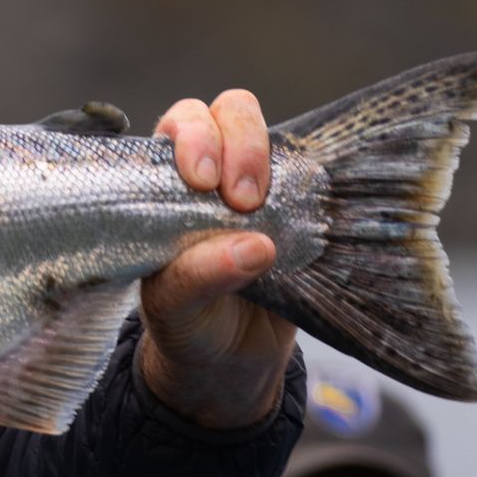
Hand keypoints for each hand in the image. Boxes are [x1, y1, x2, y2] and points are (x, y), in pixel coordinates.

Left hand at [137, 88, 295, 431]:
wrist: (230, 363)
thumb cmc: (187, 325)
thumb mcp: (176, 309)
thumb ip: (198, 277)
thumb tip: (254, 247)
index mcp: (162, 185)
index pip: (176, 127)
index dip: (192, 137)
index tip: (201, 179)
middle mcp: (211, 173)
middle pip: (227, 113)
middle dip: (239, 142)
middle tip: (242, 199)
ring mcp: (259, 187)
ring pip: (273, 135)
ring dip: (272, 161)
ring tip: (263, 210)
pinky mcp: (299, 209)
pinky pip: (313, 178)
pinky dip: (314, 187)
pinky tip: (307, 218)